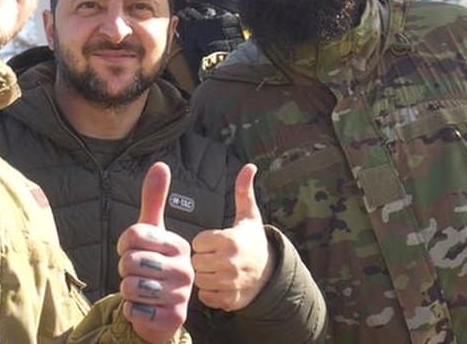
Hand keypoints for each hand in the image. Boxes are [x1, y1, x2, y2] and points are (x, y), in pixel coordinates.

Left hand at [117, 162, 193, 342]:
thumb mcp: (151, 231)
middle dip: (124, 269)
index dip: (124, 245)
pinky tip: (144, 308)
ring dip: (127, 290)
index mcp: (180, 244)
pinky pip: (134, 309)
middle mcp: (186, 269)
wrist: (161, 308)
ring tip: (140, 290)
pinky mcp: (173, 318)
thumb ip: (154, 199)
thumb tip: (160, 164)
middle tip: (138, 273)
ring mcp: (181, 295)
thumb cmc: (153, 263)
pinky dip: (131, 310)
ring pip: (130, 286)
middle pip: (130, 262)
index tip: (133, 251)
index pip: (133, 235)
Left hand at [191, 163, 273, 310]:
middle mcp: (230, 263)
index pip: (198, 242)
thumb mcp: (249, 216)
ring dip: (204, 276)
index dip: (204, 242)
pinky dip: (209, 293)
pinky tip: (219, 284)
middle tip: (213, 257)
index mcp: (230, 241)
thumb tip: (249, 165)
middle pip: (195, 262)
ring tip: (215, 270)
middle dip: (202, 259)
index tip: (213, 242)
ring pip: (199, 280)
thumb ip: (243, 191)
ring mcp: (230, 284)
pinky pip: (206, 297)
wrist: (271, 274)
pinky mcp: (230, 300)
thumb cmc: (253, 241)